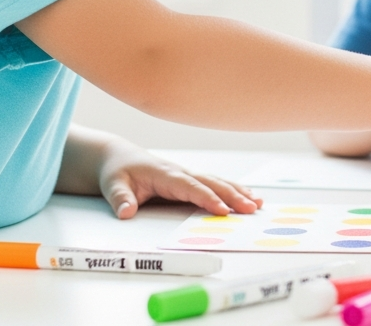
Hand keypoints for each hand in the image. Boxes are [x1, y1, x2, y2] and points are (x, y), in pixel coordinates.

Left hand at [96, 139, 261, 218]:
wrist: (119, 157)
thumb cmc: (118, 172)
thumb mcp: (112, 185)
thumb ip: (120, 198)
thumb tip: (126, 213)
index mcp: (165, 174)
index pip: (190, 187)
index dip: (206, 198)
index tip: (222, 211)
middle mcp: (181, 172)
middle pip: (211, 183)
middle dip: (232, 196)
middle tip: (251, 208)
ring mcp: (188, 174)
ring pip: (218, 182)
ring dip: (238, 192)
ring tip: (258, 203)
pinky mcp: (191, 179)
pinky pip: (216, 184)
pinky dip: (234, 190)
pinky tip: (249, 197)